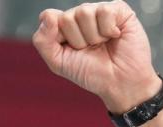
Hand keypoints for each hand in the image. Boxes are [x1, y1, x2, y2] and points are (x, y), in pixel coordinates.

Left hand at [32, 1, 159, 112]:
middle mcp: (80, 15)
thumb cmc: (90, 72)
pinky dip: (108, 30)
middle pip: (66, 17)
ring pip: (84, 12)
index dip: (58, 37)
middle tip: (89, 49)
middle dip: (77, 40)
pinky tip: (114, 36)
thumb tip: (47, 15)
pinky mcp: (118, 9)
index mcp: (63, 26)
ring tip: (102, 44)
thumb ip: (43, 40)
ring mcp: (98, 10)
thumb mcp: (58, 62)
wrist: (119, 82)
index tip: (70, 50)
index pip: (48, 17)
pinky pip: (104, 11)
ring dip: (93, 36)